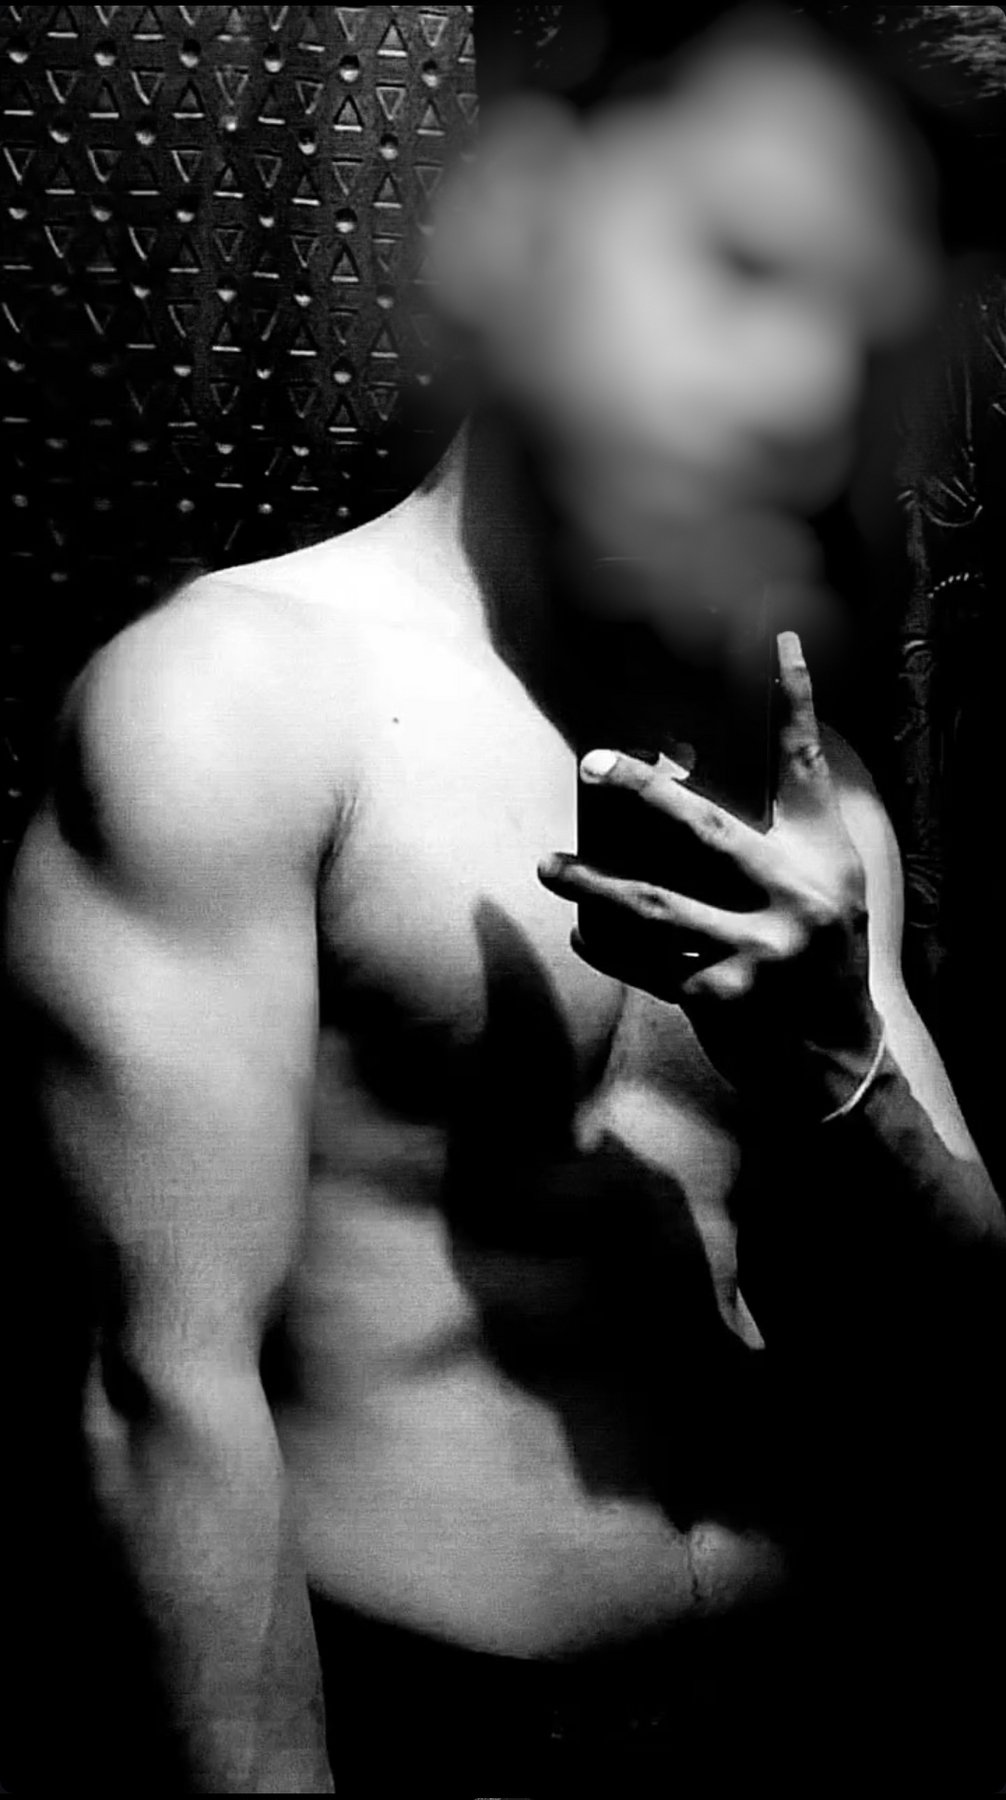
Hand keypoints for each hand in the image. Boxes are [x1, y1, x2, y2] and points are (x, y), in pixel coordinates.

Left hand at [538, 632, 883, 1115]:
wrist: (837, 1054)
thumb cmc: (824, 948)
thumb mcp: (827, 875)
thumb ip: (783, 813)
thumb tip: (697, 746)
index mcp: (820, 856)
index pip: (804, 763)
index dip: (795, 700)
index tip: (779, 642)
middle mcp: (793, 898)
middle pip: (706, 829)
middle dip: (643, 792)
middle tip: (589, 762)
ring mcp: (756, 952)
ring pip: (654, 905)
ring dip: (592, 886)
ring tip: (547, 868)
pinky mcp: (722, 998)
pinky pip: (645, 964)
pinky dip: (608, 949)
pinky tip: (578, 933)